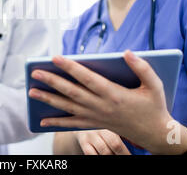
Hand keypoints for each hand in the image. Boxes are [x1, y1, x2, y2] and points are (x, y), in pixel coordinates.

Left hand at [28, 50, 172, 149]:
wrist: (155, 134)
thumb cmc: (154, 106)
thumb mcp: (155, 85)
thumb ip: (142, 67)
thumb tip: (127, 52)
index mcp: (114, 93)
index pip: (87, 78)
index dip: (71, 67)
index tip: (55, 58)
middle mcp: (102, 106)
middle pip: (72, 92)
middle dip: (52, 81)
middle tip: (34, 72)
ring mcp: (96, 117)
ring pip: (68, 107)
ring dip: (49, 99)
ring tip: (32, 92)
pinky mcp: (95, 124)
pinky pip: (72, 124)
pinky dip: (57, 122)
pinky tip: (42, 119)